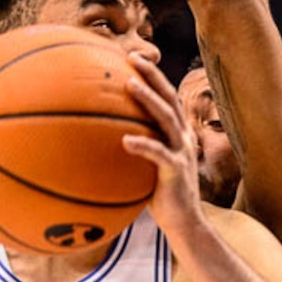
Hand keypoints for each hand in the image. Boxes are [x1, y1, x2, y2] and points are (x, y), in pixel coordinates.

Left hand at [122, 53, 202, 238]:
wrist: (184, 224)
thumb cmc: (159, 195)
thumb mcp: (144, 167)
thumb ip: (131, 150)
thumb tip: (97, 140)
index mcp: (175, 133)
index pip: (166, 96)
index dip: (152, 75)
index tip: (131, 57)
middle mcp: (181, 137)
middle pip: (169, 97)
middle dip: (152, 74)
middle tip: (131, 57)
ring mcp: (181, 152)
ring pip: (166, 118)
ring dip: (148, 99)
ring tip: (129, 84)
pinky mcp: (176, 171)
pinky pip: (159, 154)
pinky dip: (143, 145)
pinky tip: (125, 140)